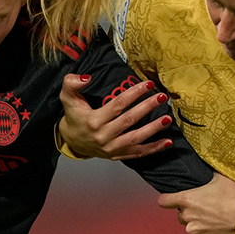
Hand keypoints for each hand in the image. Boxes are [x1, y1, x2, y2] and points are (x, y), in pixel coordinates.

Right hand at [57, 73, 174, 160]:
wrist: (72, 141)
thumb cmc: (74, 116)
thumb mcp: (67, 97)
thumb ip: (71, 83)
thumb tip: (87, 77)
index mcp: (94, 120)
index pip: (118, 104)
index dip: (134, 93)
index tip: (148, 84)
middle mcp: (103, 136)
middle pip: (130, 120)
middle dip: (147, 107)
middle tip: (161, 97)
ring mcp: (111, 148)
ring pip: (136, 138)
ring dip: (153, 129)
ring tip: (167, 118)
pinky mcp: (117, 155)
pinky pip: (138, 153)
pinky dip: (154, 148)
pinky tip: (167, 141)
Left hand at [159, 175, 234, 233]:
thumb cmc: (234, 197)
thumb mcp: (221, 178)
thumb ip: (207, 175)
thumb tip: (206, 169)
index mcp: (187, 199)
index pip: (163, 201)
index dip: (167, 200)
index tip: (171, 200)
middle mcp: (186, 217)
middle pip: (180, 215)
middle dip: (190, 212)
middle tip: (205, 208)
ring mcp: (194, 231)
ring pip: (191, 227)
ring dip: (198, 223)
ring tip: (214, 219)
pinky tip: (217, 228)